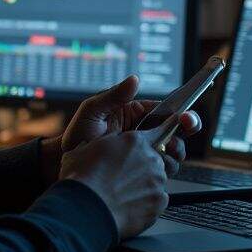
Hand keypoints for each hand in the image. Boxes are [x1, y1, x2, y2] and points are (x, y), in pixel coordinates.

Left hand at [56, 74, 201, 177]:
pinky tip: (151, 170)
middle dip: (183, 134)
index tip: (185, 117)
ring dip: (173, 153)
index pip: (166, 110)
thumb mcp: (92, 111)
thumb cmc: (77, 136)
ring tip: (160, 154)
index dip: (181, 113)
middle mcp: (143, 132)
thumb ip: (113, 95)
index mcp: (135, 112)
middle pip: (176, 131)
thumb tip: (134, 80)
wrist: (66, 164)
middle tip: (177, 137)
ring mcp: (143, 152)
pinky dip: (161, 171)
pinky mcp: (141, 170)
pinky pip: (160, 171)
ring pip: (172, 152)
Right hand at [60, 128, 169, 238]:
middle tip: (121, 180)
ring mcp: (157, 181)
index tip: (144, 151)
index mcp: (135, 141)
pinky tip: (128, 207)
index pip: (154, 135)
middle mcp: (151, 159)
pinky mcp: (159, 203)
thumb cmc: (82, 179)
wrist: (85, 210)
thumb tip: (105, 142)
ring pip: (155, 181)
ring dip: (143, 186)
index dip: (145, 145)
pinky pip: (157, 201)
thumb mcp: (85, 148)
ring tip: (122, 196)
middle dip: (141, 168)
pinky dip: (146, 204)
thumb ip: (104, 143)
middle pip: (153, 161)